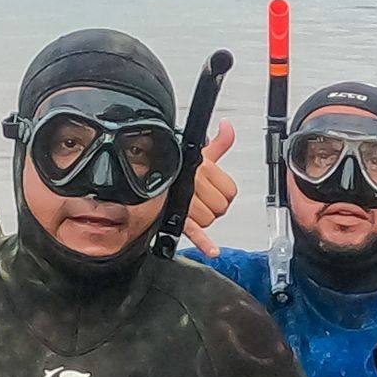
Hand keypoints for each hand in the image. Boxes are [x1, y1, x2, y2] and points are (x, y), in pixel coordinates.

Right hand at [183, 117, 238, 254]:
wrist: (146, 172)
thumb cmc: (175, 166)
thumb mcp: (200, 151)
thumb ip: (220, 141)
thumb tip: (227, 126)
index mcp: (204, 169)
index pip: (230, 191)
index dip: (223, 193)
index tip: (213, 189)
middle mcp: (196, 185)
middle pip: (220, 208)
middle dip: (213, 206)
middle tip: (201, 199)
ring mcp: (187, 203)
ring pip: (209, 220)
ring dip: (203, 219)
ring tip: (192, 209)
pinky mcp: (179, 219)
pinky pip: (195, 233)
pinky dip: (205, 244)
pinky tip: (212, 251)